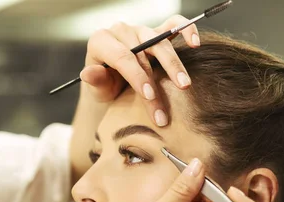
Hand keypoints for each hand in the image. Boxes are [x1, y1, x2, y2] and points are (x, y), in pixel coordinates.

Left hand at [80, 15, 200, 125]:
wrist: (113, 82)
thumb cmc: (104, 85)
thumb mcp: (97, 87)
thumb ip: (94, 80)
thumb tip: (88, 74)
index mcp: (101, 41)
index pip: (122, 57)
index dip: (137, 76)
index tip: (149, 96)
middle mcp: (121, 31)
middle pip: (143, 52)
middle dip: (157, 78)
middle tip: (170, 97)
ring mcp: (140, 29)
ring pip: (160, 42)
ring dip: (174, 64)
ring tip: (184, 85)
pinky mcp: (156, 30)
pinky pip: (173, 23)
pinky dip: (186, 29)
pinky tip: (195, 43)